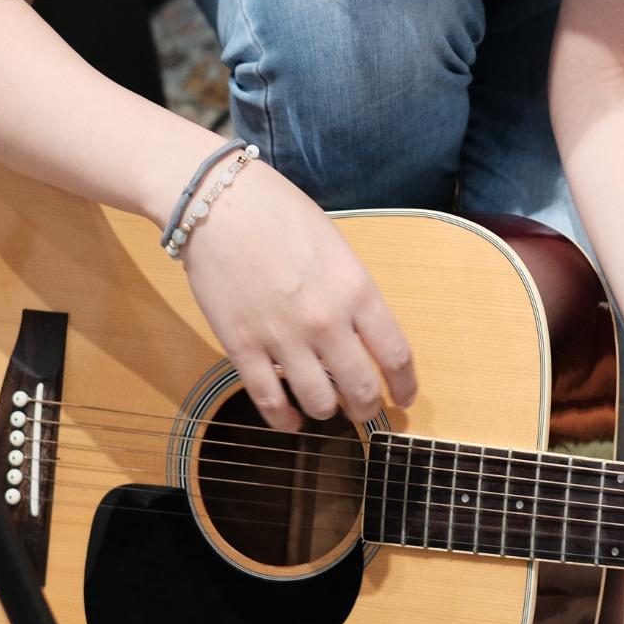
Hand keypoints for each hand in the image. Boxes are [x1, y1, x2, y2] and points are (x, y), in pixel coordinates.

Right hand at [179, 159, 416, 430]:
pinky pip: (269, 402)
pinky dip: (284, 420)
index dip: (405, 385)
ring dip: (327, 412)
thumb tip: (360, 332)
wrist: (219, 204)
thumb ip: (352, 291)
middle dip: (368, 409)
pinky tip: (290, 420)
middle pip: (362, 390)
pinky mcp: (241, 348)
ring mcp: (283, 338)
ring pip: (319, 404)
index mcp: (356, 290)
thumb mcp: (336, 247)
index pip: (395, 354)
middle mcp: (326, 321)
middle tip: (364, 409)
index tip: (404, 397)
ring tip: (325, 406)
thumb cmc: (279, 213)